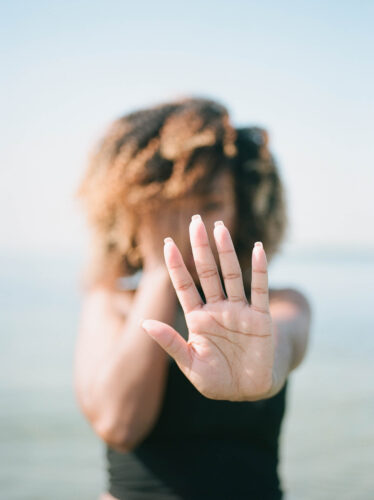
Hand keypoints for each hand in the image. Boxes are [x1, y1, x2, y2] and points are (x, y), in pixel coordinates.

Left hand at [141, 214, 275, 401]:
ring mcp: (239, 311)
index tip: (168, 244)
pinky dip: (259, 271)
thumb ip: (170, 343)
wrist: (249, 391)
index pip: (184, 286)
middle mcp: (217, 309)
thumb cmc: (217, 380)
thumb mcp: (190, 364)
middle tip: (195, 222)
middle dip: (200, 249)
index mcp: (198, 319)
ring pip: (231, 275)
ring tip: (219, 228)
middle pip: (207, 272)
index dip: (176, 266)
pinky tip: (257, 250)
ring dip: (226, 252)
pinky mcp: (260, 318)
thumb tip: (145, 323)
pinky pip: (259, 290)